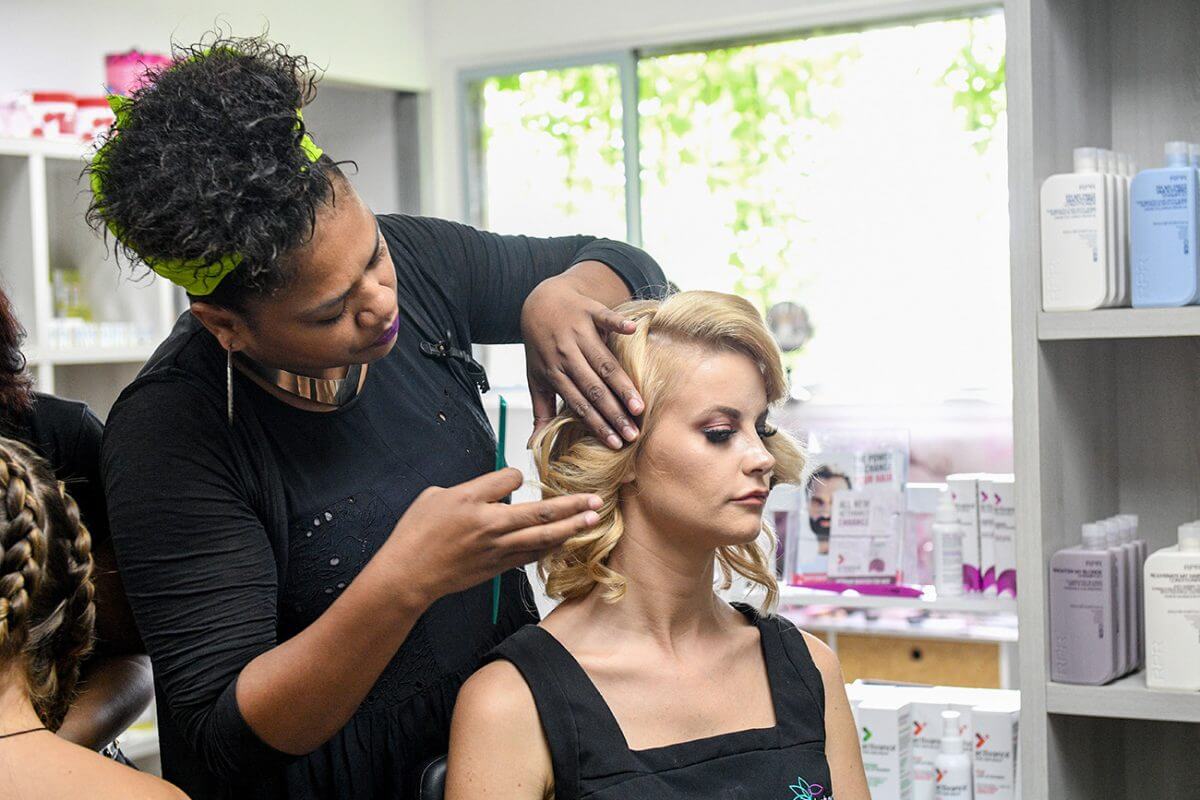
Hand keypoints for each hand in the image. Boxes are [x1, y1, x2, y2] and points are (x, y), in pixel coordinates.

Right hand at [384, 468, 601, 607]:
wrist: (408, 574)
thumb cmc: (416, 533)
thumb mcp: (435, 496)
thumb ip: (470, 490)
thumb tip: (492, 489)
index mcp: (472, 500)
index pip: (509, 478)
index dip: (515, 474)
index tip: (514, 477)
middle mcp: (490, 525)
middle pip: (541, 513)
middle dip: (572, 506)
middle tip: (596, 500)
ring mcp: (496, 549)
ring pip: (543, 538)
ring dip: (571, 529)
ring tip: (592, 521)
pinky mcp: (497, 566)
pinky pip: (531, 555)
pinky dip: (550, 547)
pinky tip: (564, 542)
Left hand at [521, 274, 644, 447]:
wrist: (541, 303)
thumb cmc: (541, 346)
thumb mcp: (536, 378)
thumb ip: (541, 411)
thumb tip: (534, 445)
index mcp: (554, 372)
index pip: (579, 404)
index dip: (598, 424)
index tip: (616, 443)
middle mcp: (566, 354)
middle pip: (594, 388)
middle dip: (613, 413)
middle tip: (633, 434)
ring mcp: (578, 332)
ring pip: (604, 362)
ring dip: (622, 384)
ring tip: (639, 406)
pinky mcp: (589, 311)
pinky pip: (605, 318)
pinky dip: (618, 323)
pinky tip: (632, 331)